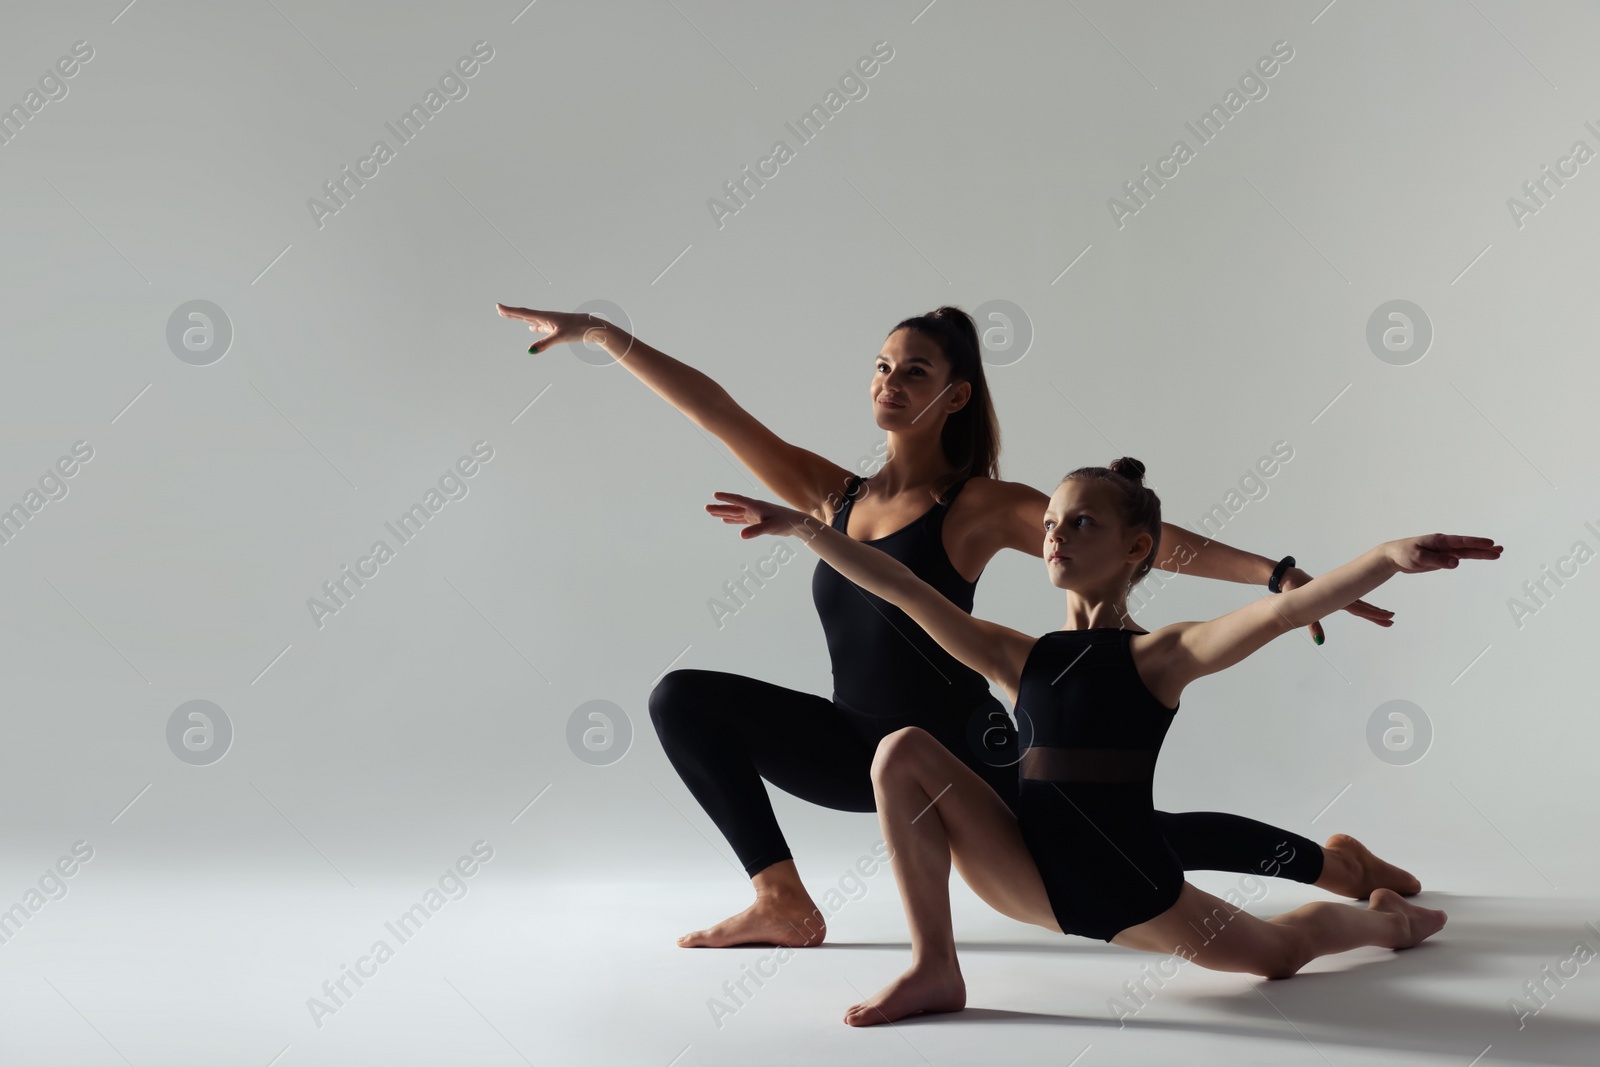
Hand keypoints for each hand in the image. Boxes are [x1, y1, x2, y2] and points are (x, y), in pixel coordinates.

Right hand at [494, 305, 619, 353]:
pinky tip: (534, 328)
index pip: (524, 313)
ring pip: (533, 319)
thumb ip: (545, 343)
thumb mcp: (560, 337)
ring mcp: (552, 322)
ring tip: (512, 316)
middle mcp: (547, 317)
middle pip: (526, 314)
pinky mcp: (558, 327)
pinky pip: (542, 326)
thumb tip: (530, 351)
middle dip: (512, 313)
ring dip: (521, 318)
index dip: (510, 311)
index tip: (498, 307)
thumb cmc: (579, 329)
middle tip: (499, 310)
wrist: (594, 328)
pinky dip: (535, 326)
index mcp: (545, 317)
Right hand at [706, 492, 816, 538]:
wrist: (796, 523)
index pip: (738, 500)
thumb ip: (756, 530)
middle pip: (733, 507)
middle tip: (706, 508)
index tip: (715, 495)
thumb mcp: (770, 527)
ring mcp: (754, 514)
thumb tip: (741, 536)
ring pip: (735, 513)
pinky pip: (741, 520)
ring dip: (723, 512)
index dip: (727, 498)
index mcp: (756, 506)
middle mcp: (753, 509)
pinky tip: (725, 520)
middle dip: (720, 507)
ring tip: (710, 512)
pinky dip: (732, 520)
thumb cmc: (785, 522)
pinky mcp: (756, 521)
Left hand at [1277, 566, 1395, 642]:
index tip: (1387, 617)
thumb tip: (1320, 642)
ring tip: (1386, 616)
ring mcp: (1338, 594)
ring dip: (1372, 609)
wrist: (1289, 577)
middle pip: (1362, 605)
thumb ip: (1313, 626)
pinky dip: (1362, 605)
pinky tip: (1368, 609)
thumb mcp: (1303, 607)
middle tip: (1392, 619)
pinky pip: (1352, 601)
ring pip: (1359, 603)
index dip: (1373, 614)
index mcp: (1335, 597)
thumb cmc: (1294, 589)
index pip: (1358, 608)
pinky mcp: (1334, 594)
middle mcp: (1339, 595)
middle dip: (1377, 613)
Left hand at [1387, 533, 1503, 573]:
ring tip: (1497, 553)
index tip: (1490, 543)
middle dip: (1484, 548)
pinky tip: (1481, 556)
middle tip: (1501, 549)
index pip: (1461, 542)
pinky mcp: (1442, 558)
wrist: (1394, 555)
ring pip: (1466, 552)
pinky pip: (1460, 557)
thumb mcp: (1418, 558)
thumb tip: (1456, 563)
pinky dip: (1471, 556)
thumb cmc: (1404, 553)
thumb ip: (1437, 560)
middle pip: (1467, 547)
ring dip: (1481, 553)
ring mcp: (1444, 551)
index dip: (1476, 543)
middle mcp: (1444, 544)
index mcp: (1439, 541)